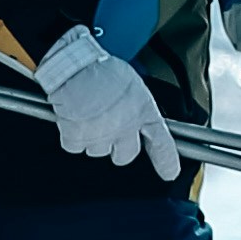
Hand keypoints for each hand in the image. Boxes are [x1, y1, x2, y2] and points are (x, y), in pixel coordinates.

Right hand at [43, 34, 178, 178]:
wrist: (74, 67)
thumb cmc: (101, 68)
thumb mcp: (131, 83)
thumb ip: (134, 105)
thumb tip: (132, 112)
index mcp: (143, 111)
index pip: (162, 143)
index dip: (166, 161)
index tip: (170, 172)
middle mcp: (125, 128)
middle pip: (125, 156)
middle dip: (117, 147)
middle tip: (108, 131)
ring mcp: (101, 136)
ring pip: (97, 150)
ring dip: (92, 138)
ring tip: (86, 115)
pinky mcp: (77, 139)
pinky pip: (74, 146)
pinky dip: (71, 135)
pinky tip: (72, 117)